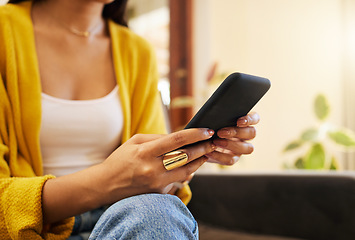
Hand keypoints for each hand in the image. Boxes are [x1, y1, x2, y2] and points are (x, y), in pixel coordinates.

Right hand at [98, 128, 215, 204]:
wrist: (106, 185)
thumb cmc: (120, 160)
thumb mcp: (135, 141)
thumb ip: (157, 137)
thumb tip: (179, 136)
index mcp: (145, 152)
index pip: (176, 141)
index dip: (195, 135)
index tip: (208, 131)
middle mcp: (152, 169)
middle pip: (186, 157)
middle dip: (203, 148)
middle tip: (213, 141)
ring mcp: (157, 183)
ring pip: (187, 171)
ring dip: (199, 161)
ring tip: (206, 152)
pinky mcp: (159, 192)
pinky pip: (178, 181)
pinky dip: (187, 172)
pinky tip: (191, 164)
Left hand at [206, 112, 259, 164]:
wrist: (199, 142)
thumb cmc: (208, 126)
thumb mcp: (211, 119)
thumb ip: (217, 116)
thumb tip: (214, 114)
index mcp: (244, 122)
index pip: (255, 118)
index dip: (249, 119)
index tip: (239, 121)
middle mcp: (246, 135)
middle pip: (252, 133)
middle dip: (236, 132)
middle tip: (220, 132)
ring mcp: (241, 148)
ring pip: (248, 148)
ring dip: (231, 145)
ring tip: (215, 142)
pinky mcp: (233, 158)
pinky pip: (231, 159)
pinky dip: (220, 156)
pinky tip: (210, 151)